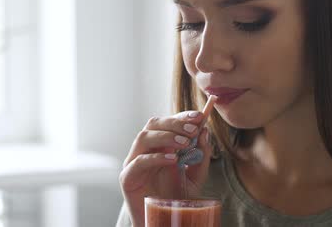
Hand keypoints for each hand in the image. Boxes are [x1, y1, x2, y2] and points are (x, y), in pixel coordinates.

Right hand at [119, 111, 213, 226]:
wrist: (165, 221)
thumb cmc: (178, 197)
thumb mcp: (196, 175)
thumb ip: (201, 154)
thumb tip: (204, 131)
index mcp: (160, 145)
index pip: (167, 122)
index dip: (181, 116)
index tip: (199, 116)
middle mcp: (145, 150)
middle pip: (153, 124)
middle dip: (174, 123)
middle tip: (193, 129)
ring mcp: (134, 162)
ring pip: (143, 137)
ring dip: (166, 136)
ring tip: (185, 143)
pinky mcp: (127, 177)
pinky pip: (138, 161)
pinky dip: (156, 157)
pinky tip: (173, 160)